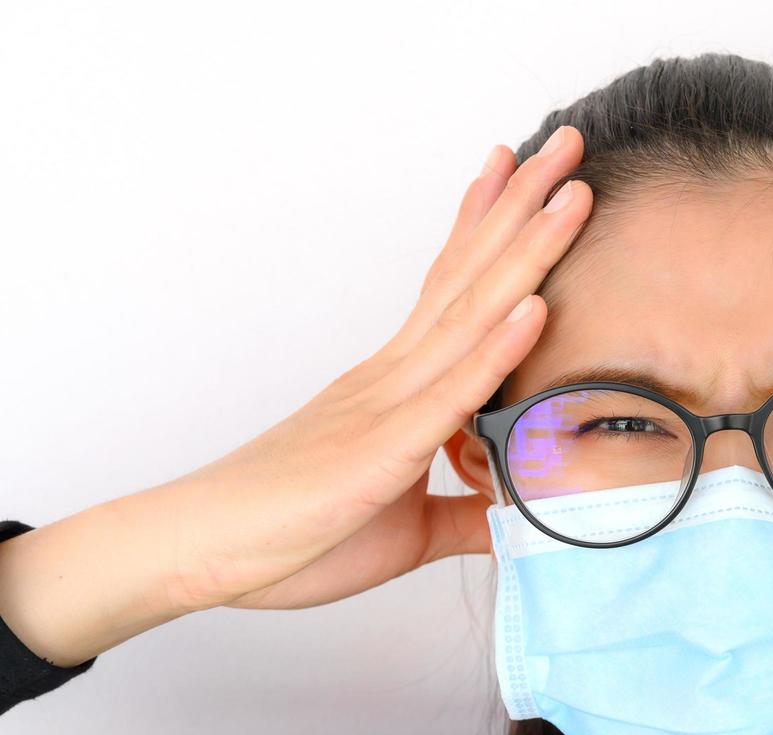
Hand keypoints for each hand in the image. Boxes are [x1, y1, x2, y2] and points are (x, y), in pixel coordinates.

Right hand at [155, 126, 591, 611]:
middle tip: (566, 143)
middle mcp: (395, 376)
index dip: (494, 231)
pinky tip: (536, 306)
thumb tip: (512, 514)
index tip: (528, 179)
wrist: (201, 554)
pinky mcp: (383, 450)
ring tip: (570, 192)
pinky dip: (496, 349)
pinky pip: (451, 393)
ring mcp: (389, 404)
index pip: (454, 290)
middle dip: (523, 208)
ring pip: (470, 314)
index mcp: (397, 387)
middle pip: (471, 275)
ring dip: (526, 251)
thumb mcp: (405, 530)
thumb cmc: (291, 536)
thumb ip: (462, 516)